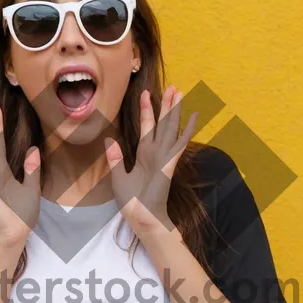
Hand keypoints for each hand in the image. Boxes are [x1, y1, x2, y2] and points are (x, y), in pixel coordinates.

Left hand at [103, 86, 196, 237]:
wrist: (141, 216)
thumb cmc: (132, 201)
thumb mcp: (118, 177)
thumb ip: (115, 158)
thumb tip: (109, 140)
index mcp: (144, 154)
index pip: (147, 126)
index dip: (147, 110)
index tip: (146, 93)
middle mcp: (156, 152)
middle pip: (163, 123)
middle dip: (166, 105)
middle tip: (171, 86)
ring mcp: (165, 156)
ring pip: (171, 127)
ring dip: (175, 110)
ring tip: (179, 92)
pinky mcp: (170, 162)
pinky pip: (180, 142)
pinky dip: (187, 129)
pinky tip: (194, 116)